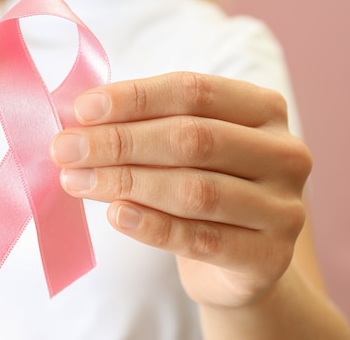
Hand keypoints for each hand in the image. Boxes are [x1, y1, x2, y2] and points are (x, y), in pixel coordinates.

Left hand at [50, 72, 311, 308]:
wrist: (239, 259)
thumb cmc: (203, 186)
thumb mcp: (185, 147)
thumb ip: (145, 127)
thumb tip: (79, 119)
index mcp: (264, 110)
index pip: (194, 91)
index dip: (134, 98)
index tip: (81, 109)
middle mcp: (284, 154)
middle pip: (193, 139)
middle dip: (120, 142)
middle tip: (65, 149)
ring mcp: (283, 208)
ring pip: (195, 190)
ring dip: (125, 183)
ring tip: (76, 180)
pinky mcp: (268, 257)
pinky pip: (200, 239)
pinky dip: (152, 226)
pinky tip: (116, 215)